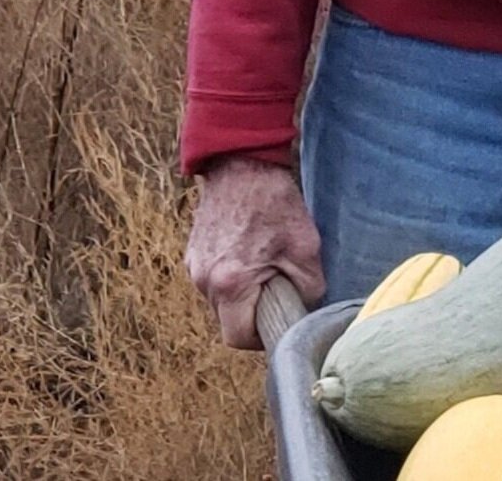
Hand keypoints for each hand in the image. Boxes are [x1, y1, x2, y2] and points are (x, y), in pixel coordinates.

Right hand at [185, 155, 325, 348]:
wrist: (241, 163)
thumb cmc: (274, 202)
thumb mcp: (306, 246)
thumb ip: (309, 288)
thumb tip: (305, 309)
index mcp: (230, 284)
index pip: (238, 338)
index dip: (260, 338)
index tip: (277, 321)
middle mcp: (204, 281)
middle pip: (227, 321)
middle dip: (251, 315)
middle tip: (275, 291)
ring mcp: (194, 267)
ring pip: (219, 302)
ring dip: (240, 295)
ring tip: (263, 266)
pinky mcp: (192, 254)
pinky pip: (212, 281)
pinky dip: (230, 277)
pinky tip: (249, 253)